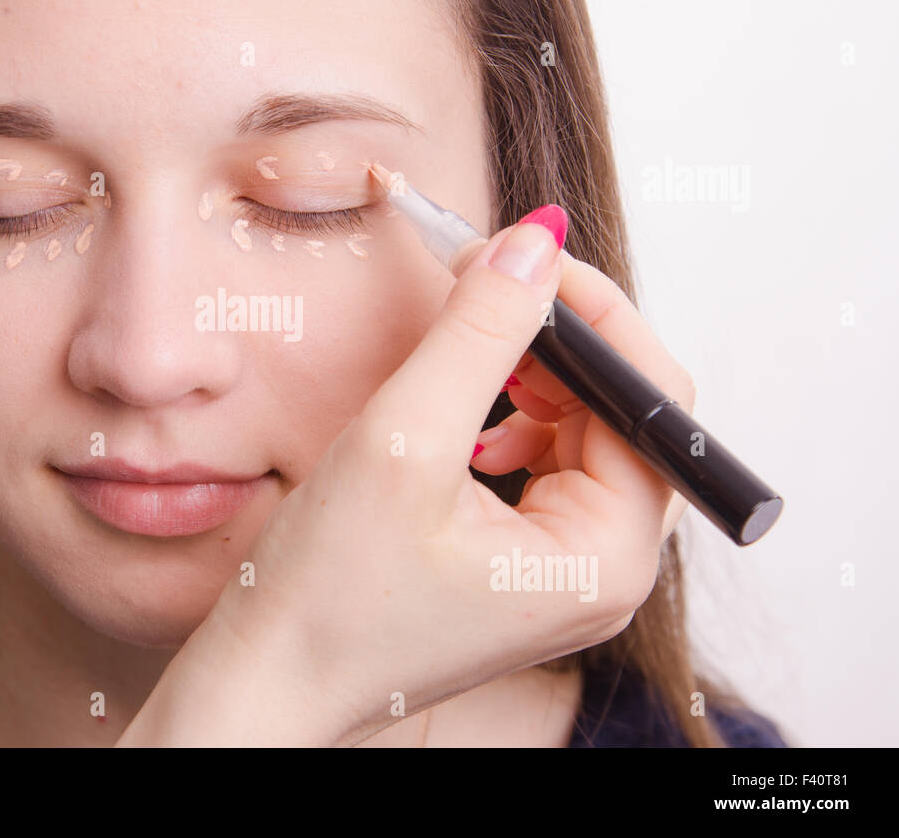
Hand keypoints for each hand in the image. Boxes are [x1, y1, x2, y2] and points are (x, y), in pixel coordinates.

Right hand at [119, 210, 694, 745]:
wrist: (268, 679)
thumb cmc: (327, 596)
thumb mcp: (404, 441)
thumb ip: (480, 333)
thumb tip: (538, 241)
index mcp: (604, 557)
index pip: (651, 398)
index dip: (594, 311)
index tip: (523, 254)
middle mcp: (606, 572)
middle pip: (627, 413)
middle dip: (562, 341)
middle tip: (484, 288)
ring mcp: (568, 574)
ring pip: (588, 433)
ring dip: (539, 377)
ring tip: (474, 359)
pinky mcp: (528, 569)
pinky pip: (553, 468)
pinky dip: (519, 420)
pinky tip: (471, 424)